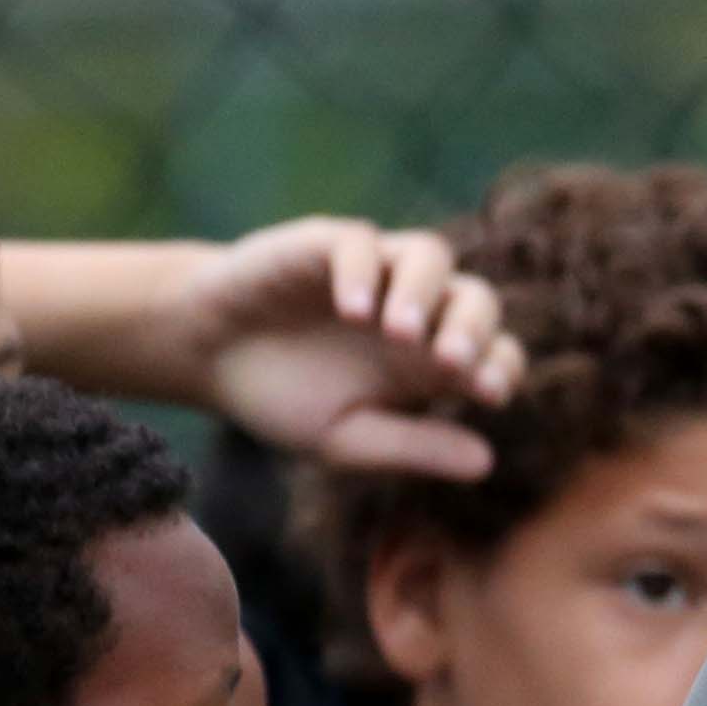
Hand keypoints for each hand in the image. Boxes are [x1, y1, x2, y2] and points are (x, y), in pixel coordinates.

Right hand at [179, 217, 522, 478]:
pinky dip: (361, 270)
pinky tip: (351, 310)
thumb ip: (413, 447)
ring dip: (423, 292)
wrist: (206, 356)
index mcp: (429, 359)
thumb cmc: (283, 397)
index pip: (494, 351)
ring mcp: (373, 272)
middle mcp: (413, 309)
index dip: (500, 367)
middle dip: (473, 329)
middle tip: (452, 363)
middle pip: (476, 298)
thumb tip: (488, 464)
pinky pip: (359, 241)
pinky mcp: (325, 245)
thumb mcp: (346, 439)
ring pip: (429, 254)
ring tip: (401, 334)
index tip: (489, 395)